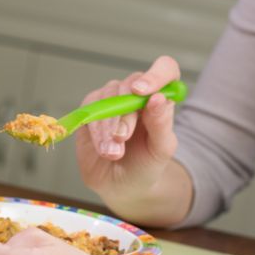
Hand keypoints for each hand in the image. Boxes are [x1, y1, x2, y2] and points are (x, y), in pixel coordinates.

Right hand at [76, 55, 180, 198]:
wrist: (121, 185)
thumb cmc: (146, 165)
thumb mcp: (160, 149)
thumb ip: (161, 124)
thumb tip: (158, 98)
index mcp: (160, 98)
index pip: (164, 69)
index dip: (155, 75)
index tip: (142, 92)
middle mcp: (135, 94)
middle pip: (129, 85)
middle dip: (125, 114)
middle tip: (122, 138)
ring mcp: (111, 100)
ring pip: (107, 98)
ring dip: (108, 127)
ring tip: (113, 153)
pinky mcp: (90, 111)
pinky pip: (90, 110)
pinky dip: (96, 131)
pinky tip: (103, 149)